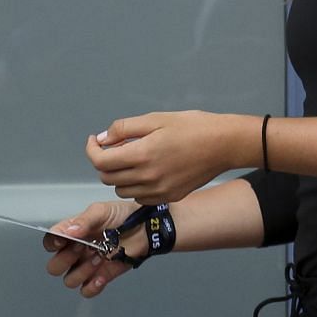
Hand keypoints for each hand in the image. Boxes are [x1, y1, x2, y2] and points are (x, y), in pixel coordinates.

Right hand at [44, 200, 138, 298]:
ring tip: (99, 257)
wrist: (146, 227)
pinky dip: (92, 286)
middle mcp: (76, 251)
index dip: (52, 243)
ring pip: (69, 280)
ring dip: (82, 271)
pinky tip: (102, 275)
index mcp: (72, 233)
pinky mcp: (102, 277)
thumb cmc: (123, 215)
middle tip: (83, 247)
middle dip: (66, 259)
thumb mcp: (101, 211)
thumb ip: (84, 220)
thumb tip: (69, 232)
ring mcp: (87, 266)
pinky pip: (87, 290)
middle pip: (55, 266)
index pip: (51, 242)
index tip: (63, 241)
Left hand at [86, 111, 240, 203]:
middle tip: (115, 147)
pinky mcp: (169, 197)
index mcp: (142, 155)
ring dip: (119, 176)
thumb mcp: (156, 118)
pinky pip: (140, 197)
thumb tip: (103, 139)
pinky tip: (147, 172)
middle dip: (105, 162)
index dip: (91, 150)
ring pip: (122, 190)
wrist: (224, 144)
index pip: (101, 162)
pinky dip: (136, 187)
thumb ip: (124, 128)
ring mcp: (159, 191)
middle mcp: (147, 177)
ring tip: (132, 160)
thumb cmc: (193, 126)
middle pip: (108, 178)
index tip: (95, 141)